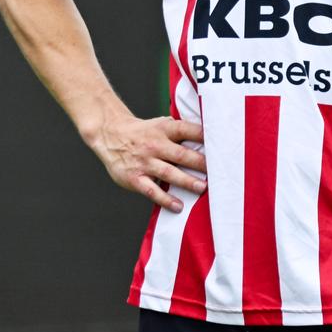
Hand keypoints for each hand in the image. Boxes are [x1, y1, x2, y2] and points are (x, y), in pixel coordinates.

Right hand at [87, 113, 206, 212]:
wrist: (109, 134)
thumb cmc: (143, 132)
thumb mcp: (160, 125)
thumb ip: (180, 132)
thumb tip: (210, 138)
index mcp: (163, 129)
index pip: (186, 130)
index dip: (203, 136)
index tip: (221, 144)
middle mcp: (154, 145)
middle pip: (181, 154)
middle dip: (201, 163)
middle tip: (218, 172)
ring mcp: (144, 162)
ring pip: (169, 173)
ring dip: (187, 181)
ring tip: (202, 188)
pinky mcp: (134, 177)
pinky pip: (151, 190)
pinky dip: (165, 199)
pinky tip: (178, 206)